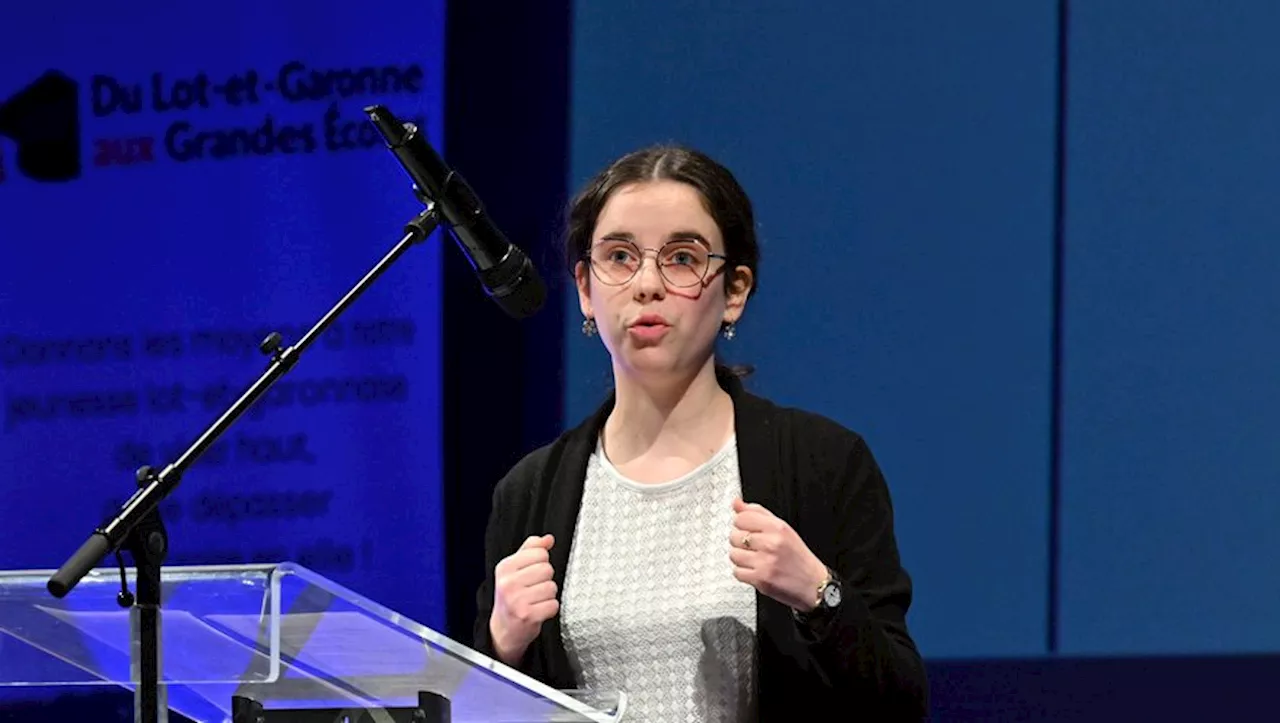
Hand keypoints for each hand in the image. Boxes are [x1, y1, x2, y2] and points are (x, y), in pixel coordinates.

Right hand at [489, 534, 558, 664]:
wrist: (504, 628)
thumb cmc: (512, 596)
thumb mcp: (515, 569)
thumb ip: (531, 550)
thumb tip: (548, 539)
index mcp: (505, 567)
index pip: (539, 552)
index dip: (541, 562)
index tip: (532, 572)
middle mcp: (508, 583)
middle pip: (547, 569)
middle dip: (545, 579)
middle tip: (534, 588)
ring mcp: (517, 600)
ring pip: (552, 587)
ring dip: (548, 595)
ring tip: (536, 599)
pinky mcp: (528, 616)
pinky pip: (554, 604)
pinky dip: (550, 608)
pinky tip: (538, 610)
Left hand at [729, 498, 829, 611]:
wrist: (813, 584)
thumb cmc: (798, 557)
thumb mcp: (783, 529)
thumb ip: (758, 513)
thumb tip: (736, 502)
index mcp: (778, 527)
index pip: (741, 517)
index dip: (741, 524)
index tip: (746, 528)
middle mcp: (771, 543)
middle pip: (734, 536)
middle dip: (741, 542)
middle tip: (754, 547)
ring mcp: (765, 562)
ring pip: (733, 554)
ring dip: (741, 558)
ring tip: (755, 560)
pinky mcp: (761, 579)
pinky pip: (737, 572)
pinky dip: (743, 573)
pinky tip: (755, 570)